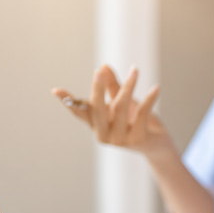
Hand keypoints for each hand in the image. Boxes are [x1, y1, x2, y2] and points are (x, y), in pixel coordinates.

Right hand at [52, 65, 172, 157]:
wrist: (157, 146)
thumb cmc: (137, 123)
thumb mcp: (124, 104)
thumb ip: (114, 87)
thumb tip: (104, 66)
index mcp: (97, 126)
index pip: (80, 113)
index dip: (68, 101)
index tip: (55, 90)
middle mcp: (105, 136)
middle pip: (98, 109)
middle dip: (98, 88)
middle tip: (99, 71)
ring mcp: (121, 140)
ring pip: (120, 108)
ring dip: (129, 86)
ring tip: (135, 70)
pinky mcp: (138, 140)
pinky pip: (142, 114)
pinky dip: (150, 99)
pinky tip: (156, 87)